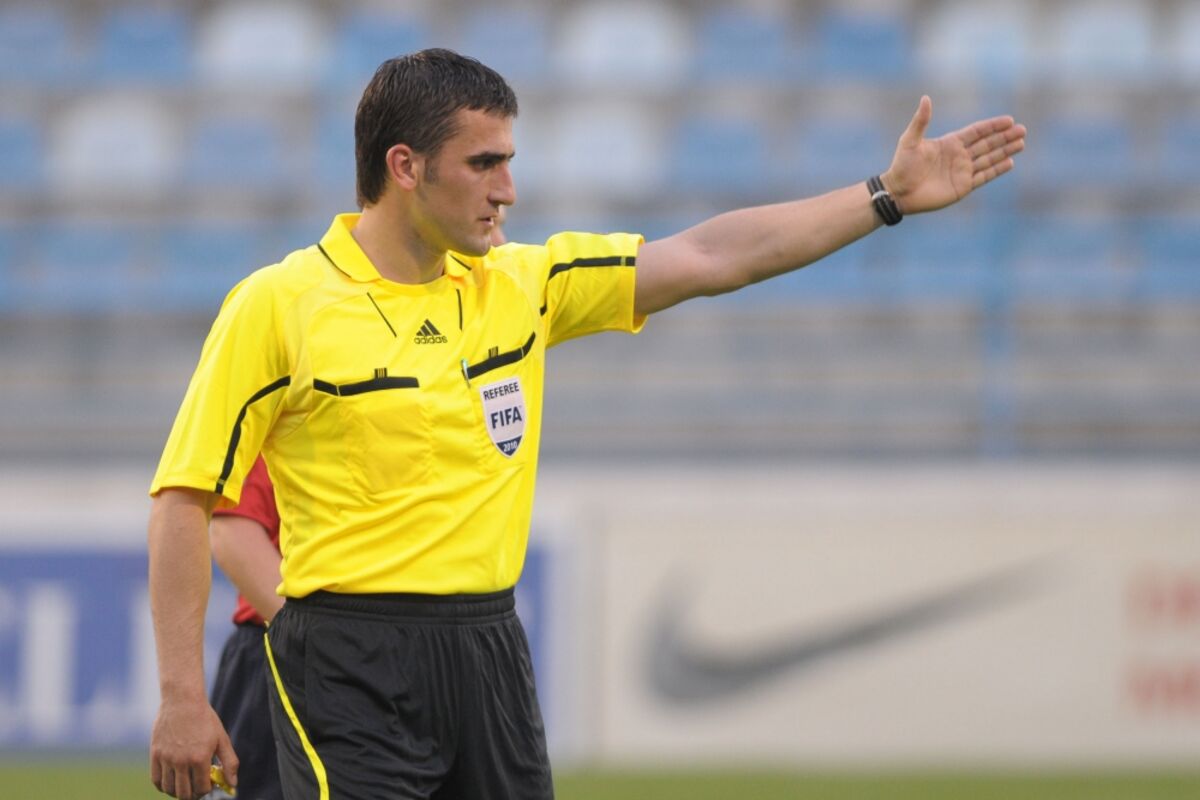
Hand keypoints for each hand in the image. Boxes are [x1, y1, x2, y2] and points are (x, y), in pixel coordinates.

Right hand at [149, 696, 237, 798]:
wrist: (182, 701)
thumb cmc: (205, 719)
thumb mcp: (222, 739)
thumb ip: (229, 763)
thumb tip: (233, 784)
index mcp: (200, 758)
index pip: (202, 789)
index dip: (207, 790)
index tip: (209, 785)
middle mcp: (181, 761)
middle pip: (184, 794)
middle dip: (193, 795)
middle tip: (196, 789)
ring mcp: (166, 758)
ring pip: (169, 789)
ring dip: (178, 792)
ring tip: (185, 786)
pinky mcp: (155, 755)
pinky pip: (156, 780)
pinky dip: (163, 786)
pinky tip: (171, 782)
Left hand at [881, 96, 1025, 213]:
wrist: (898, 192)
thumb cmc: (901, 165)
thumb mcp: (910, 140)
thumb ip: (921, 121)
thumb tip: (926, 98)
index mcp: (950, 143)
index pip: (977, 132)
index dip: (992, 126)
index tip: (1009, 120)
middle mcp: (959, 156)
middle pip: (987, 144)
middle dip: (1004, 137)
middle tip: (1022, 130)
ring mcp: (962, 171)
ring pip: (989, 159)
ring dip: (1005, 151)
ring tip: (1021, 143)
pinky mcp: (963, 186)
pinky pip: (984, 176)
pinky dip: (997, 170)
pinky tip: (1010, 162)